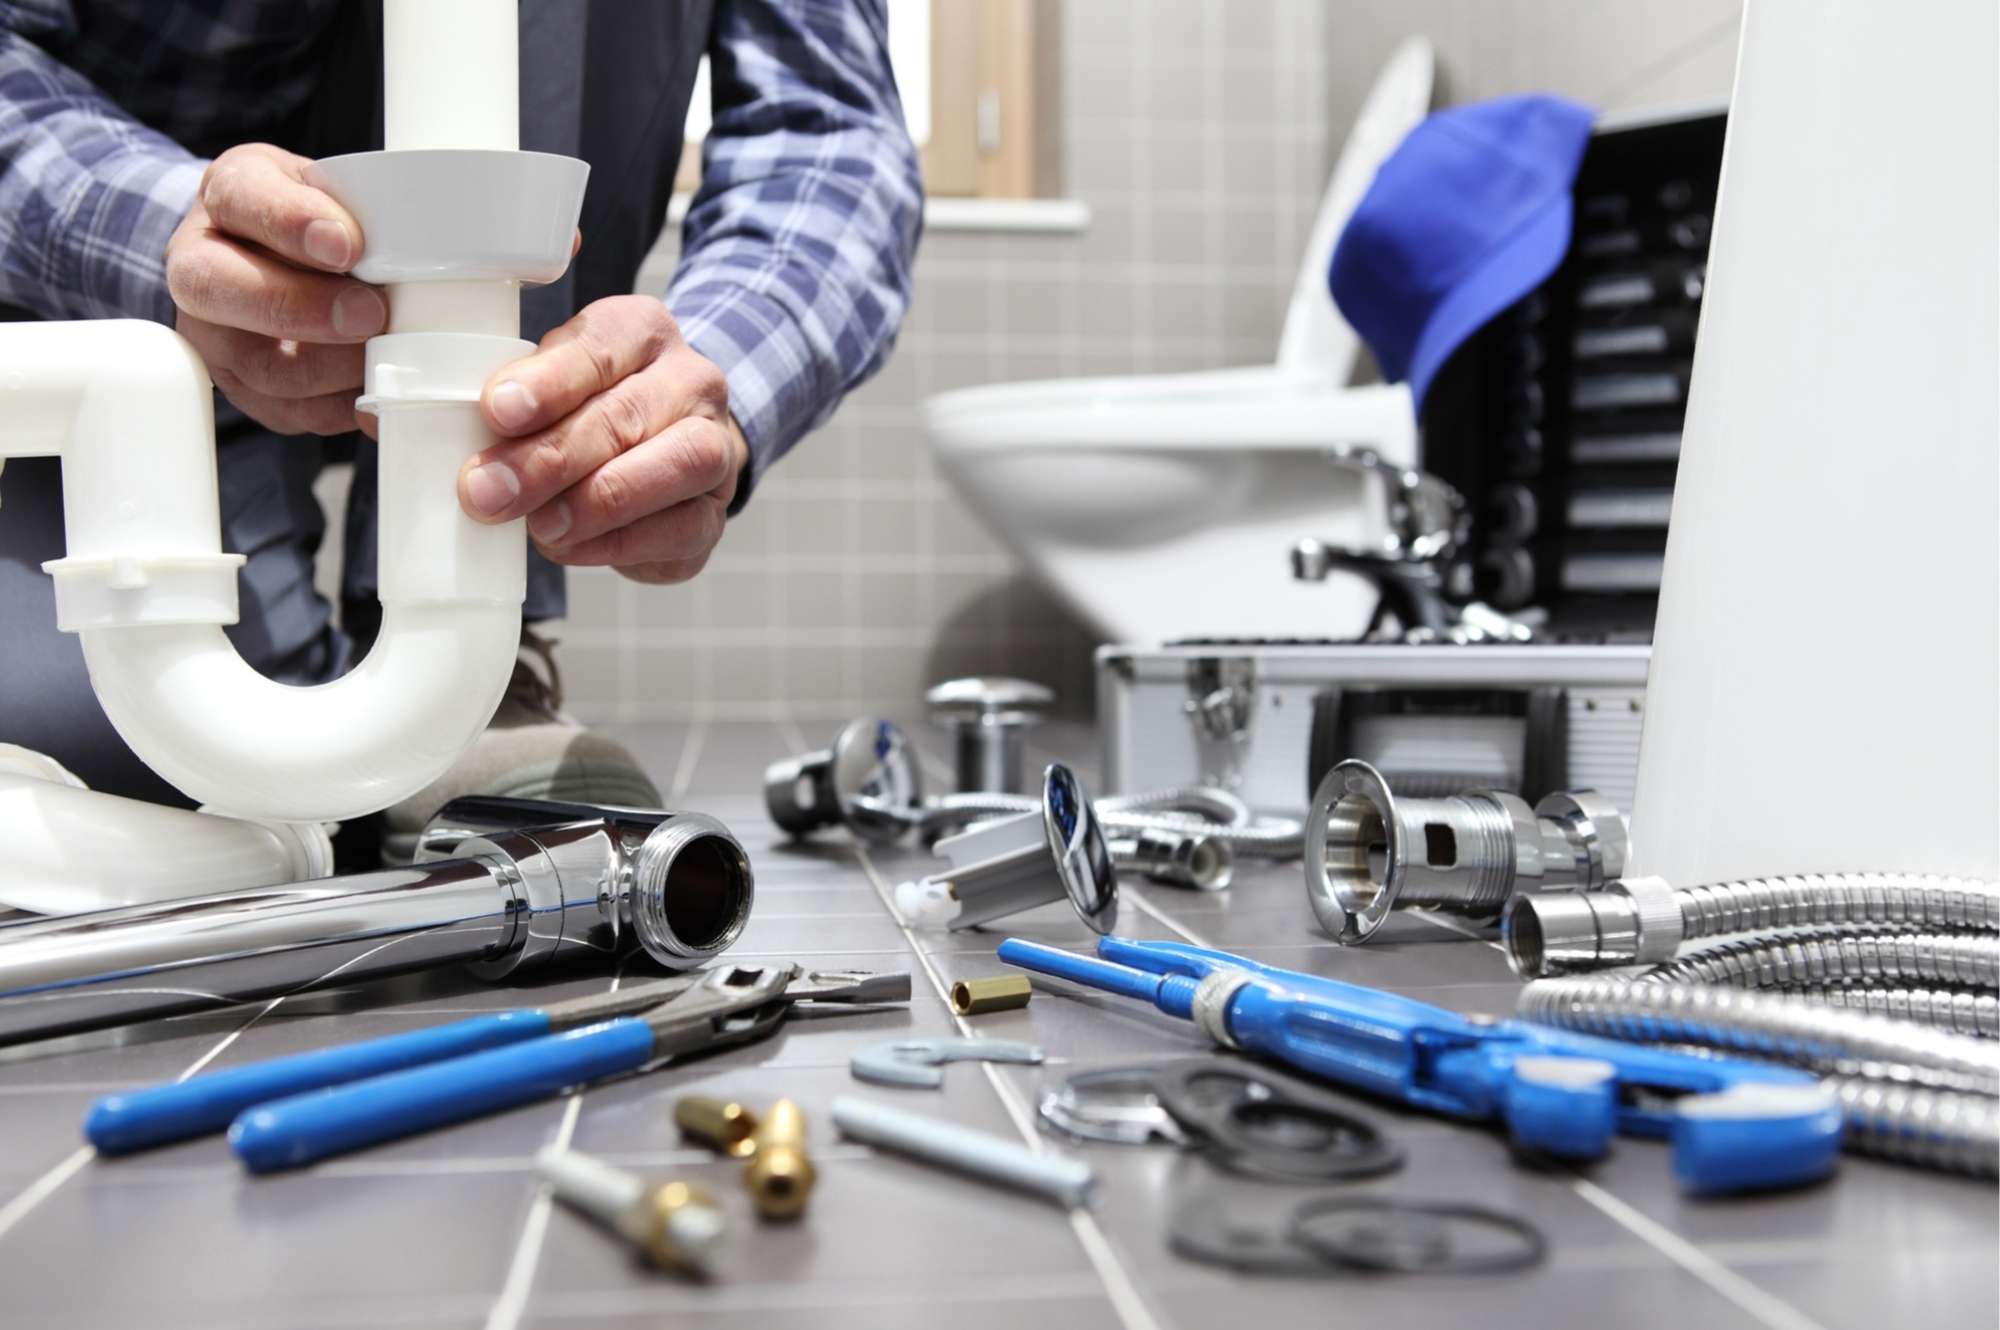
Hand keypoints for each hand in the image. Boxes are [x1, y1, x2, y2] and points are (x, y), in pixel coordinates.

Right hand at [165, 143, 383, 435]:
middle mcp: (201, 265)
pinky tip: (377, 387)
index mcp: (225, 194)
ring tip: (382, 353)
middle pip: (220, 291)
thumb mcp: (331, 185)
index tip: (346, 244)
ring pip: (260, 365)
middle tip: (370, 313)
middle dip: (303, 308)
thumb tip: (402, 255)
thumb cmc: (313, 217)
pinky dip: (342, 406)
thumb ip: (356, 208)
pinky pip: (290, 412)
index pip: (240, 198)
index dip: (291, 223)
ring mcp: (214, 335)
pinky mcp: (245, 388)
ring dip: (333, 367)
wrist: (281, 257)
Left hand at [458, 295, 748, 583]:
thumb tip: (434, 440)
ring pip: (675, 467)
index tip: (497, 411)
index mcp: (642, 331)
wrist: (668, 450)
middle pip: (626, 414)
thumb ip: (507, 401)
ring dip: (596, 502)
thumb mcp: (549, 382)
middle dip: (550, 458)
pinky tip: (569, 545)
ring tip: (539, 526)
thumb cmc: (591, 411)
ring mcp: (715, 448)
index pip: (598, 347)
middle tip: (488, 492)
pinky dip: (617, 543)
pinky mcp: (713, 513)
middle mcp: (691, 381)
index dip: (547, 383)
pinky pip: (679, 529)